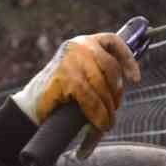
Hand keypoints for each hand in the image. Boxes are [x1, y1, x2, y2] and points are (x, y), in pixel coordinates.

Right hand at [11, 33, 142, 131]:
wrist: (31, 106)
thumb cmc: (59, 94)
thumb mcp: (82, 75)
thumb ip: (100, 74)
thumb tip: (125, 86)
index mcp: (84, 43)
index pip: (113, 42)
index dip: (128, 59)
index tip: (135, 80)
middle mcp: (78, 46)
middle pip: (111, 68)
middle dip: (115, 94)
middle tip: (112, 113)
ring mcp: (71, 59)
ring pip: (102, 85)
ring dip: (107, 108)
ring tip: (106, 124)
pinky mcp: (65, 77)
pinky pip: (90, 98)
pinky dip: (98, 114)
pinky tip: (100, 124)